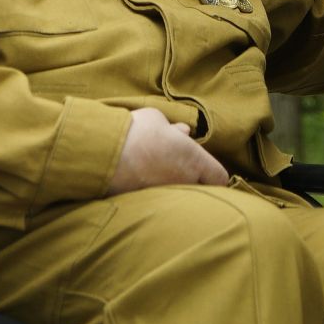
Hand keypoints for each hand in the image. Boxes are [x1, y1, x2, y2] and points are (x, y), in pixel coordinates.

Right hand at [108, 107, 227, 193]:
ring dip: (173, 186)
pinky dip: (154, 192)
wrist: (104, 153)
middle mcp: (185, 182)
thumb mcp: (157, 119)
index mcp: (193, 159)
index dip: (214, 173)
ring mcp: (166, 196)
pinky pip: (159, 200)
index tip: (205, 167)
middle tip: (179, 168)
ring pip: (179, 196)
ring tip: (156, 171)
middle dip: (193, 181)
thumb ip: (173, 128)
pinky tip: (140, 179)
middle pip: (201, 190)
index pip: (219, 177)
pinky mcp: (147, 204)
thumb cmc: (135, 131)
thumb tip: (182, 132)